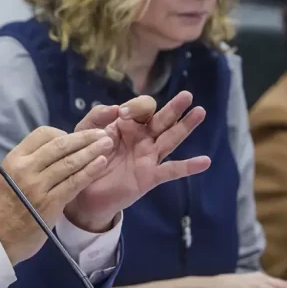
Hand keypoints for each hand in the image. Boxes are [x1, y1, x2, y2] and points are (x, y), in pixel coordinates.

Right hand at [0, 126, 114, 264]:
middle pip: (60, 145)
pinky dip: (90, 170)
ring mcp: (38, 186)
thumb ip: (29, 161)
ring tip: (107, 144)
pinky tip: (102, 163)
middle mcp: (25, 168)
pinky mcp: (50, 203)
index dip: (63, 133)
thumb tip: (55, 147)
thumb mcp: (8, 175)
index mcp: (15, 159)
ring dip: (92, 151)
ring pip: (70, 162)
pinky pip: (74, 182)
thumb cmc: (5, 206)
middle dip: (84, 137)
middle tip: (102, 133)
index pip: (43, 134)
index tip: (76, 139)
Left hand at [65, 91, 210, 230]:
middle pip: (162, 119)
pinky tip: (205, 161)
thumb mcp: (84, 133)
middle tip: (186, 95)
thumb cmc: (85, 158)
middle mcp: (142, 138)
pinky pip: (171, 171)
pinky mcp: (149, 176)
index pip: (141, 108)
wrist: (81, 191)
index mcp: (127, 125)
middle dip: (173, 108)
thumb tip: (115, 108)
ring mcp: (148, 157)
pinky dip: (188, 166)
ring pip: (170, 138)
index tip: (122, 114)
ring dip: (185, 126)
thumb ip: (96, 117)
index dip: (135, 107)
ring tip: (200, 111)